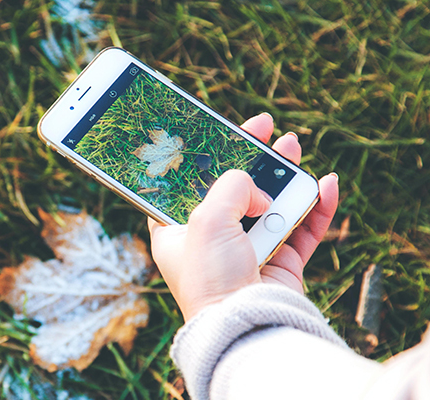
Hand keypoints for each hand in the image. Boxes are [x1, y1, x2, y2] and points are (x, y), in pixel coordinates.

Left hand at [148, 113, 338, 319]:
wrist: (244, 326)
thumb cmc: (211, 277)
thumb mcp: (207, 218)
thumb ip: (231, 187)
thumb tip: (261, 191)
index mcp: (178, 231)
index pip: (189, 184)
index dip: (205, 157)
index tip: (222, 133)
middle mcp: (211, 240)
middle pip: (234, 189)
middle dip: (253, 158)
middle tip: (266, 129)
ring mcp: (247, 251)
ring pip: (270, 204)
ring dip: (284, 176)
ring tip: (294, 147)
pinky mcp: (279, 263)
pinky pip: (300, 230)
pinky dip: (315, 208)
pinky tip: (325, 185)